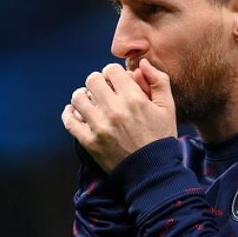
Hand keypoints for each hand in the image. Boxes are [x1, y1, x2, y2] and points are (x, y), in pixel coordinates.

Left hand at [62, 59, 176, 172]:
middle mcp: (114, 110)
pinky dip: (69, 114)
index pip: (111, 70)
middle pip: (92, 80)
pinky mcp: (89, 142)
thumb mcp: (168, 108)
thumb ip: (158, 81)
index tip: (116, 83)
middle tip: (103, 91)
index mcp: (134, 99)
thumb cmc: (161, 138)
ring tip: (90, 101)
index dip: (113, 73)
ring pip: (78, 98)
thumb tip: (141, 63)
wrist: (152, 172)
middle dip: (98, 82)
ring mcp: (99, 126)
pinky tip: (75, 112)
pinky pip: (70, 121)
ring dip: (83, 96)